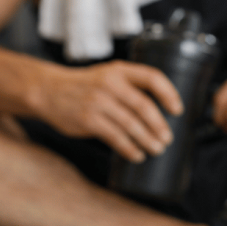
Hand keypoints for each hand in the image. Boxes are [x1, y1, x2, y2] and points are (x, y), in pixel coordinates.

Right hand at [37, 61, 182, 161]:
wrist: (49, 90)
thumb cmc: (83, 86)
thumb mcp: (107, 75)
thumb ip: (129, 87)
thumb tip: (158, 112)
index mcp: (119, 70)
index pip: (152, 77)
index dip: (169, 93)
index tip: (177, 110)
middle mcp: (110, 84)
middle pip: (144, 106)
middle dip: (159, 125)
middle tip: (167, 138)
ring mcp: (98, 102)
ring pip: (131, 125)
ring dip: (147, 140)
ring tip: (156, 149)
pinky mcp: (89, 120)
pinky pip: (116, 138)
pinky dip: (129, 148)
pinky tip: (136, 155)